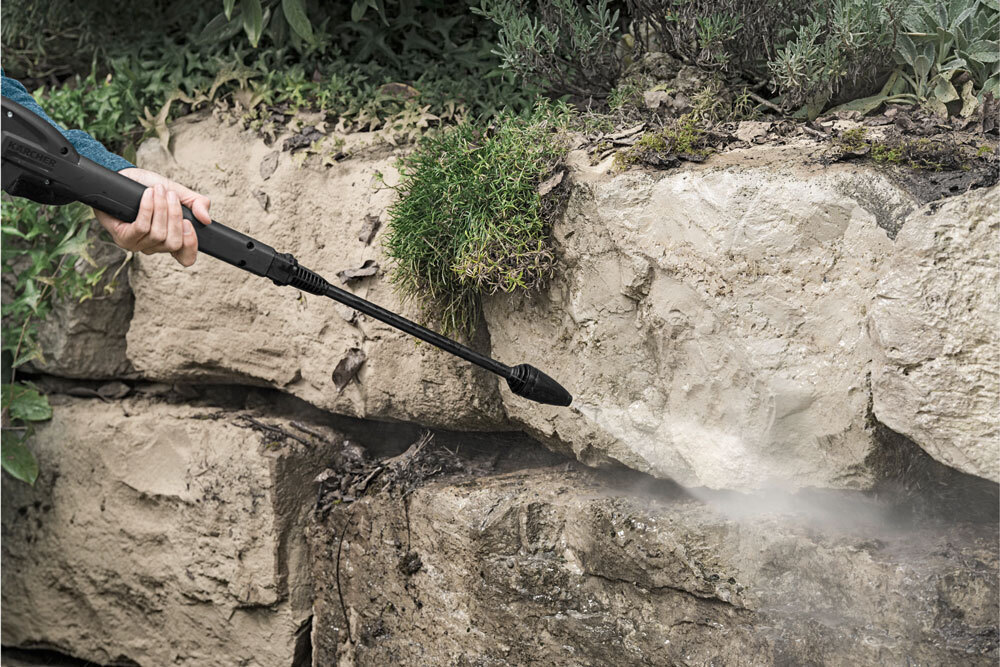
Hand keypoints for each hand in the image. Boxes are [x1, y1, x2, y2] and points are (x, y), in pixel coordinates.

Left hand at [93, 167, 211, 266]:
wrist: (123, 177)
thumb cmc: (149, 187)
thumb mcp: (179, 192)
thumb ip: (197, 204)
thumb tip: (206, 219)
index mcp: (170, 240)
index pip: (186, 258)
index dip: (191, 245)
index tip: (188, 223)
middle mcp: (154, 247)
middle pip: (173, 243)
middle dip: (175, 216)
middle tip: (171, 195)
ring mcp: (138, 245)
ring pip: (158, 234)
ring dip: (160, 208)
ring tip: (158, 190)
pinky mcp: (123, 238)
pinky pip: (142, 227)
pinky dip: (148, 209)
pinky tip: (148, 195)